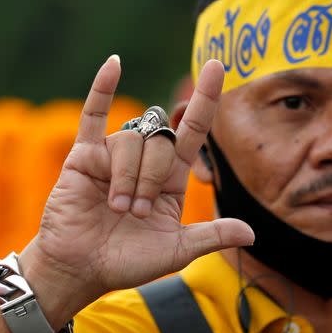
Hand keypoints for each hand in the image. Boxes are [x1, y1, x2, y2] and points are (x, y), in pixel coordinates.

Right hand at [19, 55, 253, 324]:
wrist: (80, 269)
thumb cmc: (126, 261)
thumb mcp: (176, 251)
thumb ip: (211, 236)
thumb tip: (252, 232)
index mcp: (170, 179)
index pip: (193, 130)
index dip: (206, 99)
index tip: (217, 66)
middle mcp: (144, 161)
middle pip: (162, 141)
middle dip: (152, 179)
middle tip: (136, 213)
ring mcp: (113, 155)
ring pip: (131, 140)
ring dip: (127, 178)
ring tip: (116, 207)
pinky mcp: (84, 155)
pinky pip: (93, 115)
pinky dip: (103, 88)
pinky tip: (114, 63)